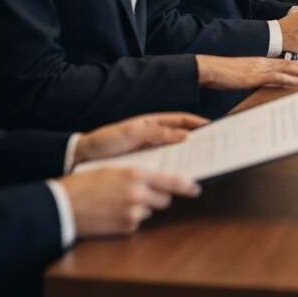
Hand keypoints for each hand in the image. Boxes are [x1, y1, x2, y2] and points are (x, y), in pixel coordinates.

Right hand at [59, 166, 199, 236]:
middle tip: (139, 193)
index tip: (195, 188)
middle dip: (157, 197)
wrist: (63, 205)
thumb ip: (135, 174)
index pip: (171, 181)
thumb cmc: (85, 183)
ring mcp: (133, 213)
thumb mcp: (112, 170)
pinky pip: (136, 222)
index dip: (186, 185)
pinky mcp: (126, 227)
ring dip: (142, 208)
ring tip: (118, 202)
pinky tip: (112, 213)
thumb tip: (153, 179)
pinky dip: (129, 218)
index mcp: (135, 174)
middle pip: (164, 199)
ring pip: (149, 211)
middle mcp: (138, 193)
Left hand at [74, 113, 208, 163]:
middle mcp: (153, 136)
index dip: (197, 122)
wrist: (84, 157)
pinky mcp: (145, 165)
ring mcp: (150, 150)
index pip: (180, 120)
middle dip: (197, 140)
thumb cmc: (106, 140)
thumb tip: (185, 135)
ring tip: (202, 163)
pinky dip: (174, 169)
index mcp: (152, 122)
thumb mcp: (132, 133)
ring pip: (174, 152)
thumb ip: (157, 133)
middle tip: (213, 147)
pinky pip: (164, 165)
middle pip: (181, 136)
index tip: (212, 127)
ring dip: (187, 156)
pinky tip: (180, 176)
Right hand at [195, 55, 297, 88]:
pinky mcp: (255, 75)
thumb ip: (258, 79)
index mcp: (263, 63)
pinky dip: (290, 79)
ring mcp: (261, 68)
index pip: (288, 64)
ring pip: (289, 69)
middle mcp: (265, 63)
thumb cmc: (226, 74)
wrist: (211, 68)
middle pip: (293, 65)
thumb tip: (269, 85)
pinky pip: (276, 77)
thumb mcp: (245, 76)